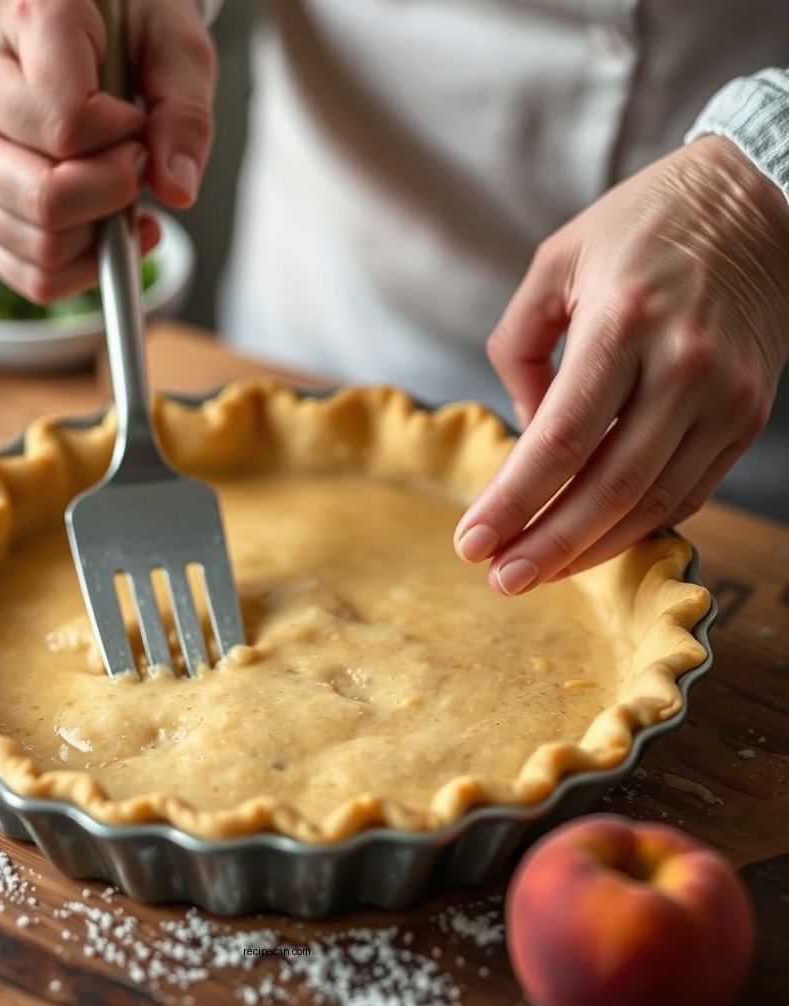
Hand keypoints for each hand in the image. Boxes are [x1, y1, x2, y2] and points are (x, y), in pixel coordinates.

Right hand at [0, 0, 214, 301]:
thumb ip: (185, 116)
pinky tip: (106, 236)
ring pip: (34, 242)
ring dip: (98, 236)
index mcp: (25, 22)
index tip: (135, 119)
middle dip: (112, 196)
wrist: (97, 17)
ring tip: (121, 193)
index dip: (121, 139)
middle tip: (135, 163)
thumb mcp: (179, 48)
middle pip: (43, 196)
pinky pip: (26, 271)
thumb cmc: (134, 25)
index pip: (67, 126)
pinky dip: (78, 270)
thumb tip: (176, 191)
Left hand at [454, 135, 788, 593]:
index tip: (470, 542)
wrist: (759, 201)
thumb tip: (526, 429)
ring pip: (654, 501)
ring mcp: (725, 396)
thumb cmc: (640, 227)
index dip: (513, 501)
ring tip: (536, 573)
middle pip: (608, 485)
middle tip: (500, 580)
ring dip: (591, 549)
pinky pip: (690, 490)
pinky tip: (595, 542)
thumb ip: (520, 348)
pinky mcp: (746, 415)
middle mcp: (683, 365)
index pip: (560, 439)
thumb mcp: (555, 263)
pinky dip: (639, 525)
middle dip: (547, 545)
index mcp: (623, 321)